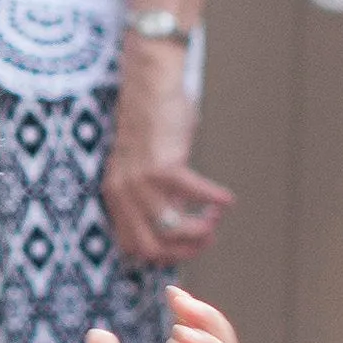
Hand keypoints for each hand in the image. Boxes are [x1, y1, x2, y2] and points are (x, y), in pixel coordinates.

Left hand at [101, 44, 233, 264]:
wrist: (149, 88)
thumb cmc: (151, 127)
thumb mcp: (139, 168)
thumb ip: (149, 196)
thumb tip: (177, 227)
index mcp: (115, 197)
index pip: (132, 246)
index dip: (163, 255)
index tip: (186, 246)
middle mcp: (123, 193)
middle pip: (152, 247)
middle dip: (185, 251)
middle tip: (208, 237)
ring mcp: (141, 181)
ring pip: (174, 228)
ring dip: (202, 228)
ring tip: (216, 216)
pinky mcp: (163, 166)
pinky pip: (195, 196)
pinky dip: (215, 200)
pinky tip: (227, 199)